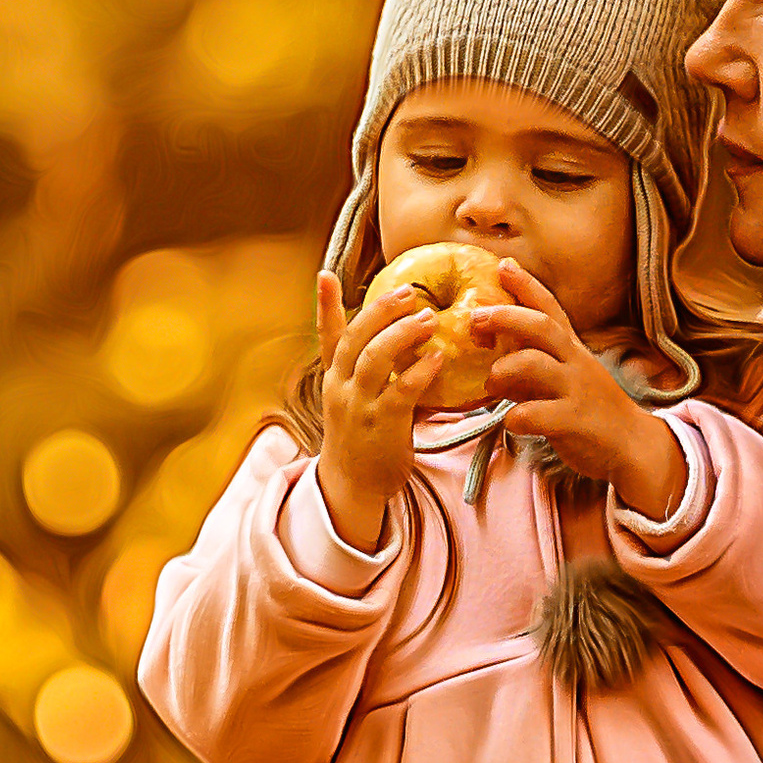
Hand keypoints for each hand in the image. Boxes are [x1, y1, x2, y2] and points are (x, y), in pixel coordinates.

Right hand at [313, 266, 446, 549]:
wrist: (353, 487)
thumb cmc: (363, 440)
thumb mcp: (356, 401)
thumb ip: (371, 371)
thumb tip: (400, 340)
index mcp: (334, 379)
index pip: (327, 336)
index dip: (326, 305)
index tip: (326, 275)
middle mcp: (341, 388)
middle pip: (355, 338)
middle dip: (381, 310)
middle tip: (409, 292)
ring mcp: (359, 406)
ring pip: (374, 358)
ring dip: (402, 333)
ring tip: (428, 318)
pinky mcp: (382, 425)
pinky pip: (400, 390)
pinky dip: (419, 371)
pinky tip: (437, 357)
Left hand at [473, 262, 685, 516]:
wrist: (633, 446)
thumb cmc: (591, 411)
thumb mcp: (566, 379)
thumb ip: (533, 368)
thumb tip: (495, 363)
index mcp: (573, 349)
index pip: (550, 308)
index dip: (526, 285)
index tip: (502, 265)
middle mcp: (575, 363)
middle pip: (541, 326)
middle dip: (505, 317)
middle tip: (475, 318)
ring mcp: (577, 390)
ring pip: (535, 364)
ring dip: (503, 370)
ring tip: (491, 383)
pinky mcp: (575, 422)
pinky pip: (537, 414)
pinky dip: (516, 417)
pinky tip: (511, 422)